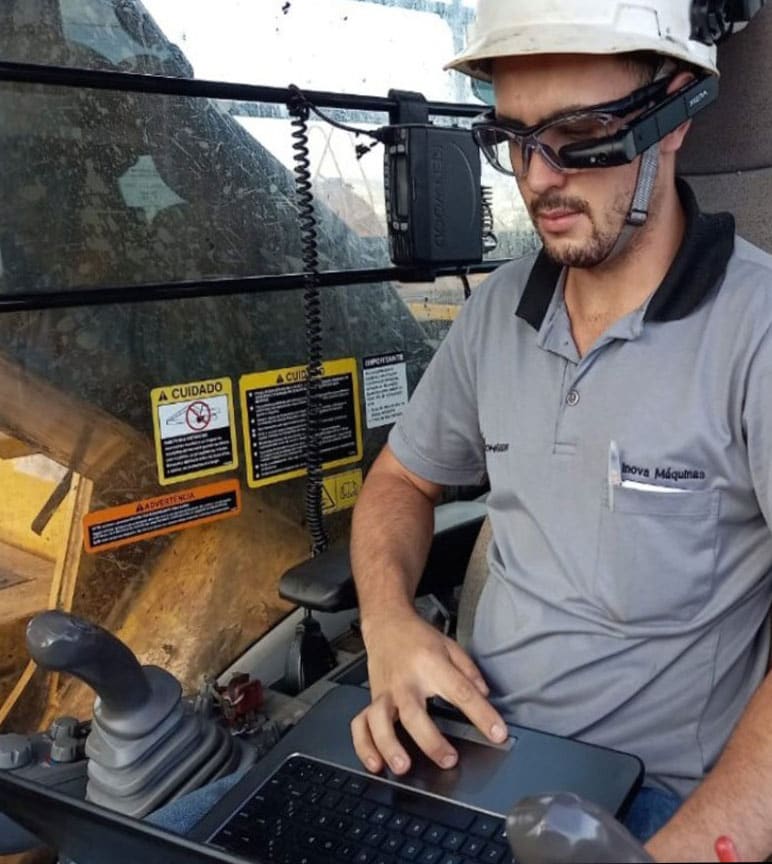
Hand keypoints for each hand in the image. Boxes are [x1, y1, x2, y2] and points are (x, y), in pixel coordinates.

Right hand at [351, 610, 507, 774]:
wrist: (386, 623)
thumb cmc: (418, 637)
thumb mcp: (450, 646)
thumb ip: (469, 671)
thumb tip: (485, 696)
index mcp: (431, 665)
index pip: (461, 692)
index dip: (482, 715)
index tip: (497, 734)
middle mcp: (406, 681)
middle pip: (415, 714)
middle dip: (431, 741)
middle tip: (449, 759)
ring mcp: (386, 692)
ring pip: (381, 721)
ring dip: (390, 745)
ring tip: (403, 767)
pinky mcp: (372, 700)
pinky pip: (361, 725)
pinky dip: (364, 746)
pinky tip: (375, 763)